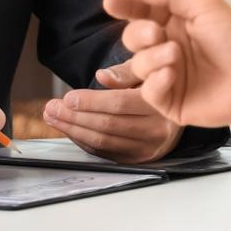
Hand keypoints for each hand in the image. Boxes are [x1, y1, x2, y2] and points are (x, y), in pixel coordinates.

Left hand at [41, 59, 182, 161]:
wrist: (179, 109)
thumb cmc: (158, 85)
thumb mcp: (146, 70)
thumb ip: (125, 72)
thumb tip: (101, 76)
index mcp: (161, 103)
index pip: (120, 104)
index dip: (92, 101)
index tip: (68, 97)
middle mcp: (158, 130)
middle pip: (108, 125)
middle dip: (74, 116)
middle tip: (51, 106)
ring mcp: (149, 148)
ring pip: (103, 141)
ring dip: (73, 129)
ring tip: (54, 116)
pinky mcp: (139, 160)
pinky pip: (105, 152)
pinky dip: (83, 141)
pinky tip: (70, 129)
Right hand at [103, 0, 230, 129]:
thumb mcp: (204, 6)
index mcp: (175, 23)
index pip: (141, 12)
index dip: (125, 6)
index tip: (111, 2)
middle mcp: (168, 47)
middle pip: (132, 38)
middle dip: (138, 34)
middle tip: (156, 33)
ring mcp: (167, 76)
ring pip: (137, 65)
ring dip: (152, 57)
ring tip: (176, 56)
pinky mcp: (169, 101)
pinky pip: (147, 91)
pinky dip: (156, 81)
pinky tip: (172, 75)